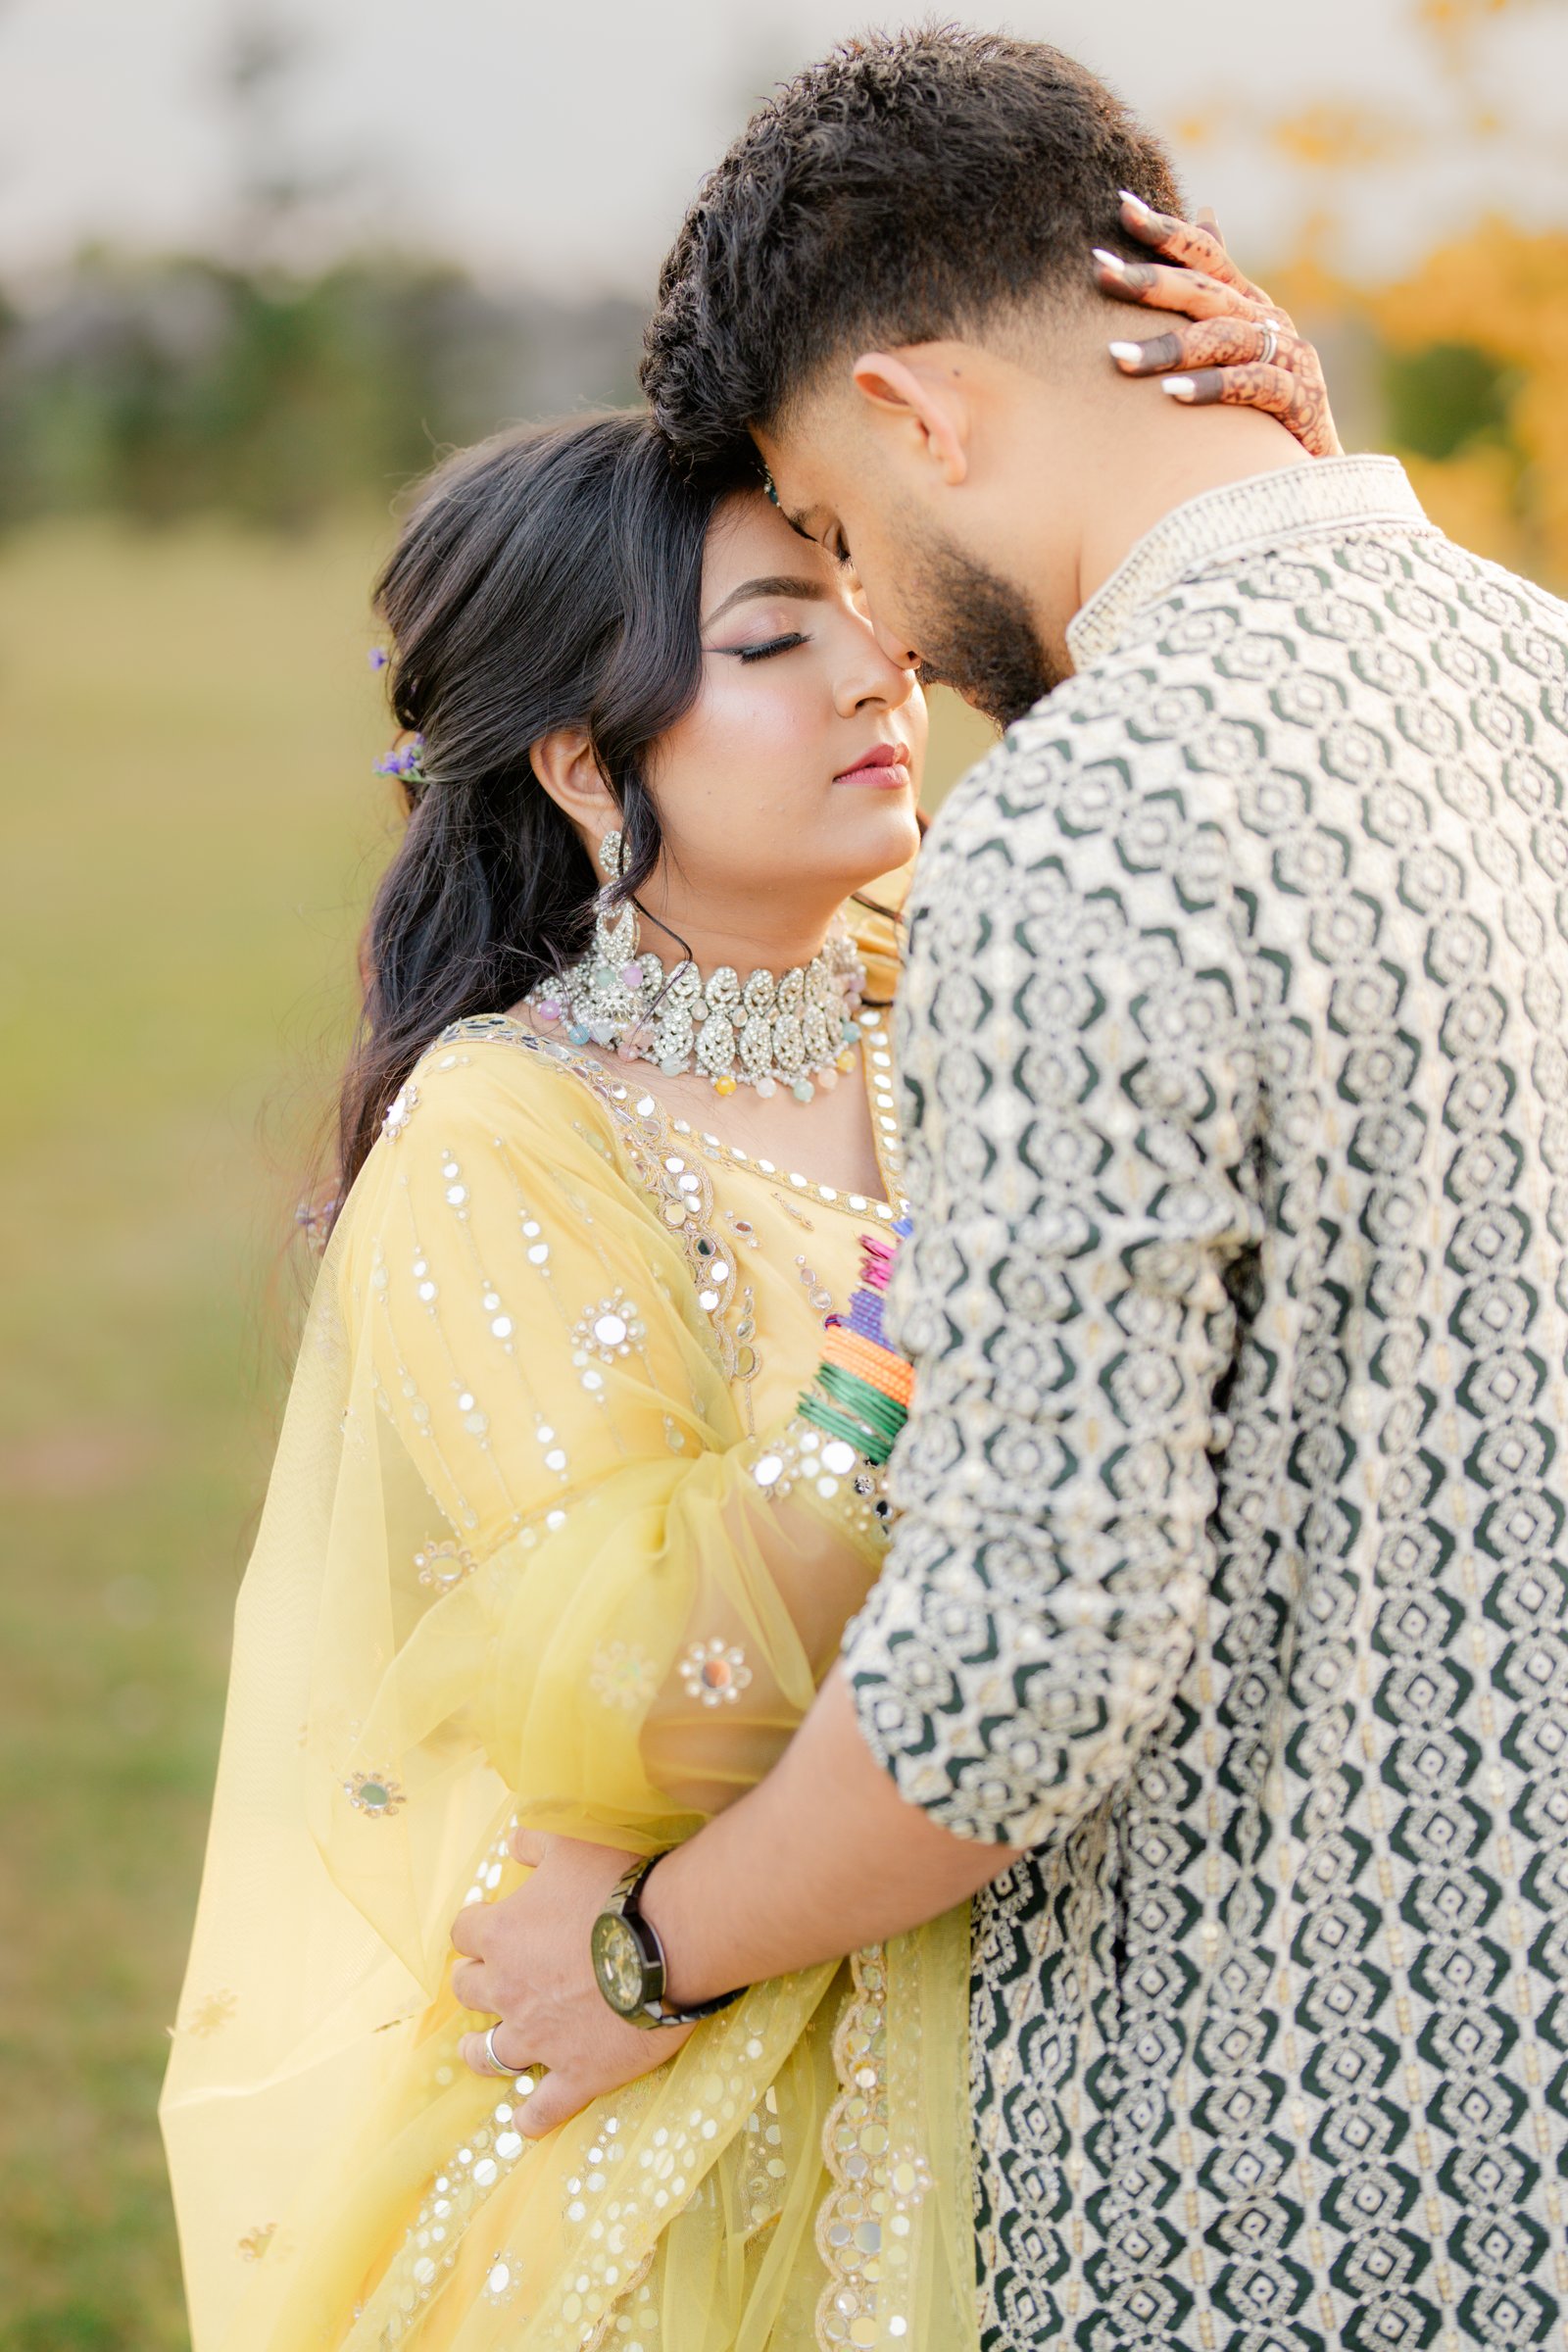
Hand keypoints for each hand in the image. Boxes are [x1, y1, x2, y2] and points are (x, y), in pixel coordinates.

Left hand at [450, 1830, 694, 2138]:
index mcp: (501, 1934)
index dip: (475, 1928)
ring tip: (476, 2053)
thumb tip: (512, 1842)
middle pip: (468, 1991)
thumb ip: (536, 1843)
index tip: (487, 1926)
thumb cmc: (619, 1884)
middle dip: (474, 1983)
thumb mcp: (571, 1844)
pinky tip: (525, 2121)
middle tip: (488, 1981)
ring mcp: (538, 2038)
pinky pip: (542, 2108)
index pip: (464, 1933)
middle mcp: (508, 1990)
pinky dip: (530, 2116)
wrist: (668, 1940)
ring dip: (479, 2052)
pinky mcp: (575, 2074)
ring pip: (488, 2055)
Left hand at [1094, 189, 1342, 457]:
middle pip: (1209, 292)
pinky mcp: (1304, 404)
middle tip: (1100, 273)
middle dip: (1152, 281)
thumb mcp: (1236, 356)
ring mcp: (1294, 362)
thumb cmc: (1261, 421)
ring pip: (1227, 339)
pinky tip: (1171, 396)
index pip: (1209, 258)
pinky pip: (1255, 388)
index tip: (1121, 206)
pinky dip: (1212, 389)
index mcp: (1253, 310)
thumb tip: (1206, 211)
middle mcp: (1275, 326)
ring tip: (1117, 358)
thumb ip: (1217, 296)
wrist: (1315, 481)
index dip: (1169, 231)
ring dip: (1169, 346)